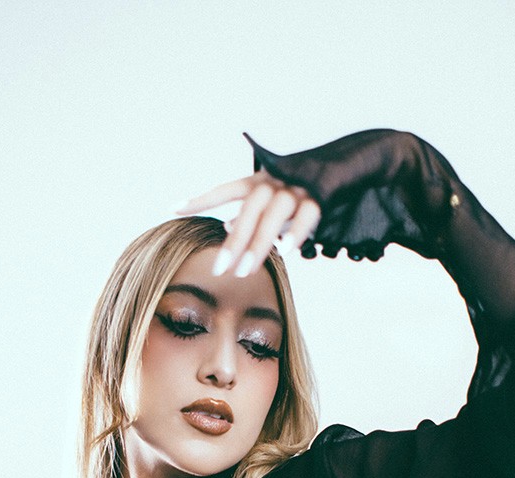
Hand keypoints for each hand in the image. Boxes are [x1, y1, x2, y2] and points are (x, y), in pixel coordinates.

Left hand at [174, 168, 321, 278]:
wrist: (340, 171)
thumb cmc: (295, 196)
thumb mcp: (268, 204)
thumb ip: (248, 215)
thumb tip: (226, 226)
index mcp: (258, 180)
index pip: (225, 189)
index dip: (200, 200)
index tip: (173, 210)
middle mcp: (275, 182)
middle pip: (250, 208)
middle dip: (234, 240)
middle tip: (220, 270)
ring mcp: (297, 189)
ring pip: (274, 214)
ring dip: (259, 243)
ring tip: (245, 271)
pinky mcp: (319, 200)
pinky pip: (306, 216)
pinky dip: (295, 233)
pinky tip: (285, 252)